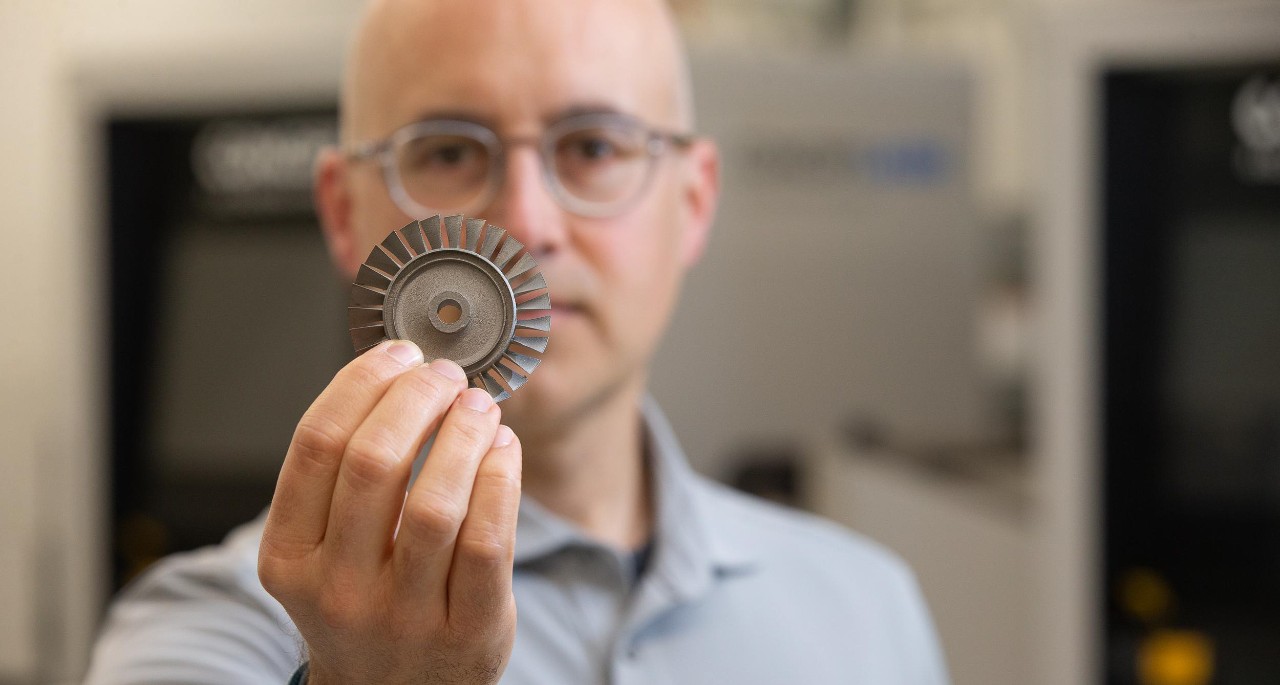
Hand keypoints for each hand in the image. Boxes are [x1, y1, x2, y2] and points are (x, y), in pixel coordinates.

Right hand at [258, 340, 520, 683]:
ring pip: (436, 502)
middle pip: (374, 463)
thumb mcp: (324, 548)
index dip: (362, 384)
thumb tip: (399, 372)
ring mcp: (404, 615)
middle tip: (444, 375)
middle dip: (416, 399)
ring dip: (463, 434)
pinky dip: (500, 479)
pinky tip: (503, 450)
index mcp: (290, 557)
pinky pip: (487, 539)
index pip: (316, 445)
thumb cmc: (364, 600)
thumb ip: (346, 474)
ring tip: (478, 406)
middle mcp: (338, 589)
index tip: (399, 354)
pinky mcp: (468, 630)